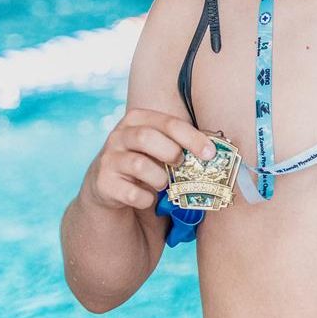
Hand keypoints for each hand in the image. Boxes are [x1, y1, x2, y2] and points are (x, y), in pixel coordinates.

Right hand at [85, 109, 215, 211]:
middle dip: (172, 153)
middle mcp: (118, 135)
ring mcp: (108, 159)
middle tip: (181, 165)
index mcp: (137, 119)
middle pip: (147, 137)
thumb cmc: (146, 163)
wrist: (108, 188)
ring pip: (139, 165)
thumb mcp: (160, 147)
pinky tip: (148, 199)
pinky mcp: (102, 184)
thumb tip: (214, 151)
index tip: (210, 153)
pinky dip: (146, 199)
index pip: (168, 122)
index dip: (192, 137)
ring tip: (163, 184)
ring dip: (159, 179)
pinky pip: (131, 193)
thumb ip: (180, 143)